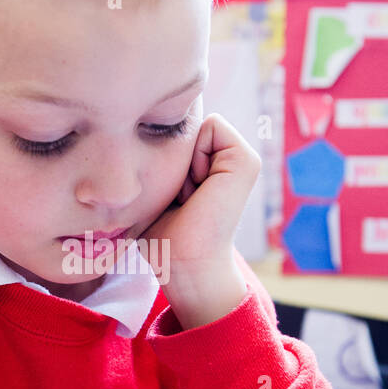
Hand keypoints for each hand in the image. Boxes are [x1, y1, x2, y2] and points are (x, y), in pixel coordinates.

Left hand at [135, 113, 261, 280]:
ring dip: (182, 162)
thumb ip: (156, 159)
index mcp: (209, 165)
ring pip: (197, 126)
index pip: (177, 130)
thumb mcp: (154, 189)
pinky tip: (199, 190)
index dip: (163, 158)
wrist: (183, 263)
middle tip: (179, 198)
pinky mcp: (246, 161)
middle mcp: (228, 159)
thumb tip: (141, 127)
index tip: (168, 195)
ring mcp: (241, 159)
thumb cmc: (162, 234)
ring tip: (188, 196)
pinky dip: (196, 157)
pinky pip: (211, 126)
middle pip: (185, 126)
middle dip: (172, 159)